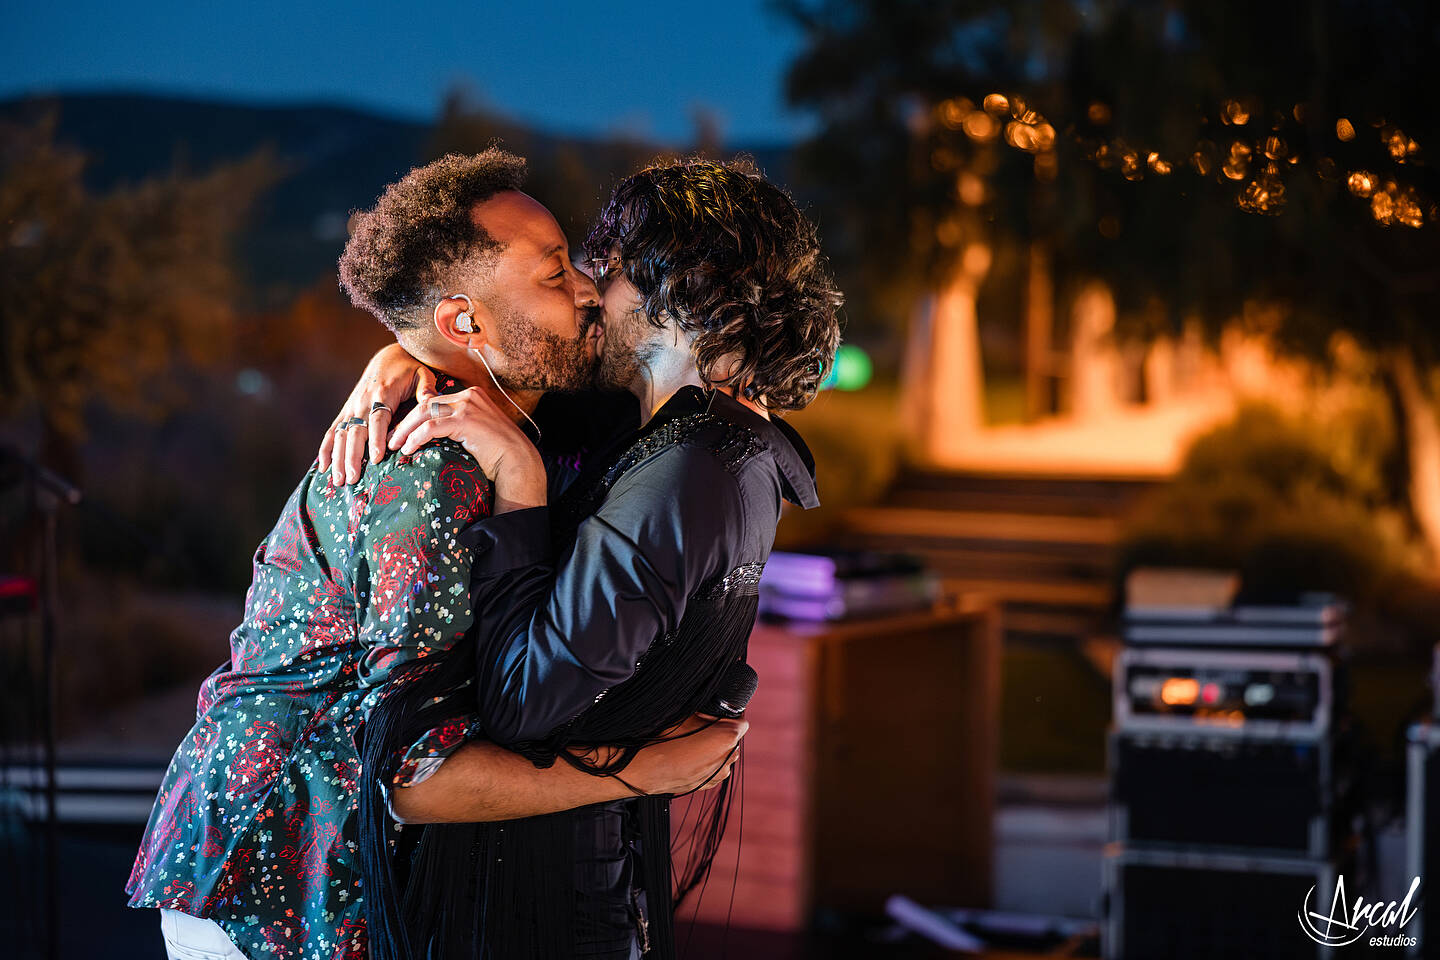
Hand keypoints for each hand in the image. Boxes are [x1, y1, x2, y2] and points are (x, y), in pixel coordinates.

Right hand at [317, 343, 428, 485]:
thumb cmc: (410, 369)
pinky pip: (332, 430)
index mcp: (382, 394)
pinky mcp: (347, 410)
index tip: (376, 458)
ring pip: (340, 434)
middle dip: (352, 456)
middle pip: (354, 432)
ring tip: (339, 480)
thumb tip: (432, 402)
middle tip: (353, 478)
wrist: (389, 356)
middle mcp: (363, 402)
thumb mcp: (423, 374)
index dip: (376, 439)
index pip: (378, 420)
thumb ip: (427, 389)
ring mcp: (352, 407)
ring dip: (338, 458)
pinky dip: (326, 448)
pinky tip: (323, 467)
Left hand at [388, 382, 547, 512]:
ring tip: (394, 446)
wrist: (518, 462)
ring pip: (424, 413)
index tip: (400, 431)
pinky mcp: (465, 420)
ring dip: (405, 430)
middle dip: (404, 422)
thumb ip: (457, 427)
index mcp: (471, 395)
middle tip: (390, 439)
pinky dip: (415, 438)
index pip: (433, 401)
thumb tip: (432, 436)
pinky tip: (408, 449)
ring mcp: (467, 406)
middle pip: (425, 404)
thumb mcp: (475, 433)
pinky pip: (431, 427)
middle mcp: (469, 396)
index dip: (413, 417)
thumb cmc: (498, 454)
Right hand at [620, 713, 748, 795]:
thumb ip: (707, 710)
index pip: (741, 721)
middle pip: (733, 738)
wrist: (643, 769)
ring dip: (714, 747)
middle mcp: (728, 759)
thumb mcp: (686, 713)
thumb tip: (712, 707)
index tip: (715, 712)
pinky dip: (706, 760)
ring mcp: (718, 775)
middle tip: (701, 724)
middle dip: (721, 730)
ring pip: (723, 754)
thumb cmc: (662, 741)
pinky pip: (714, 767)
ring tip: (691, 741)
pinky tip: (687, 755)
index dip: (728, 714)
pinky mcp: (707, 785)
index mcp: (727, 739)